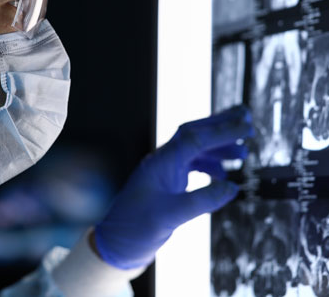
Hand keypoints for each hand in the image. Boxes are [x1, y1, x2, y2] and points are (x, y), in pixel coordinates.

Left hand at [94, 105, 253, 269]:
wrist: (115, 243)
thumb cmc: (135, 228)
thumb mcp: (170, 216)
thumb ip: (201, 201)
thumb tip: (233, 187)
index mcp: (162, 162)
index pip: (195, 138)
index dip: (222, 130)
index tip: (245, 126)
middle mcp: (163, 160)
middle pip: (194, 133)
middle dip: (220, 124)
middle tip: (245, 117)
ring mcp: (165, 170)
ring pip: (195, 149)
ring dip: (218, 147)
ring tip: (243, 151)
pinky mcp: (167, 182)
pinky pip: (191, 164)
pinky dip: (210, 165)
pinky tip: (223, 174)